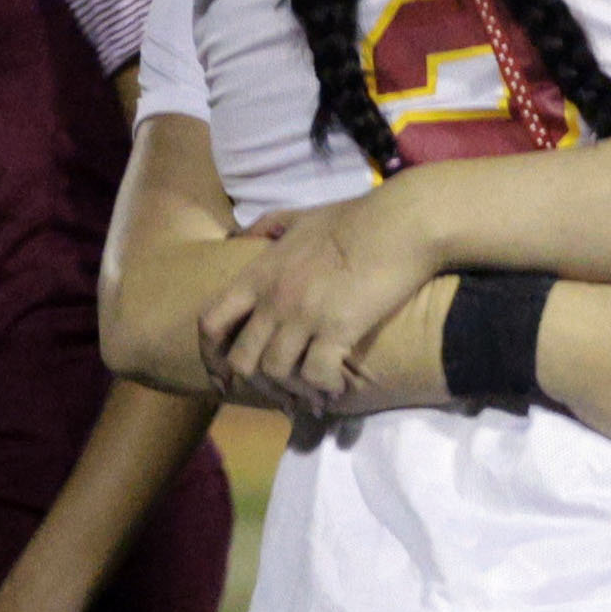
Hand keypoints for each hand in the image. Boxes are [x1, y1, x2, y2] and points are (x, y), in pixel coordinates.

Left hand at [200, 191, 442, 413]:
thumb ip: (268, 227)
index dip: (212, 357)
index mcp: (258, 275)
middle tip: (281, 392)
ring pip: (276, 372)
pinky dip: (324, 387)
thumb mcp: (299, 217)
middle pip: (241, 359)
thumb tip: (243, 235)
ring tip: (313, 394)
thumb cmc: (354, 218)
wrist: (399, 224)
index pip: (211, 324)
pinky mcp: (337, 329)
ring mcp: (303, 316)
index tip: (225, 377)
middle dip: (258, 382)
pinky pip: (317, 375)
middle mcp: (273, 299)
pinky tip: (337, 387)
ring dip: (293, 389)